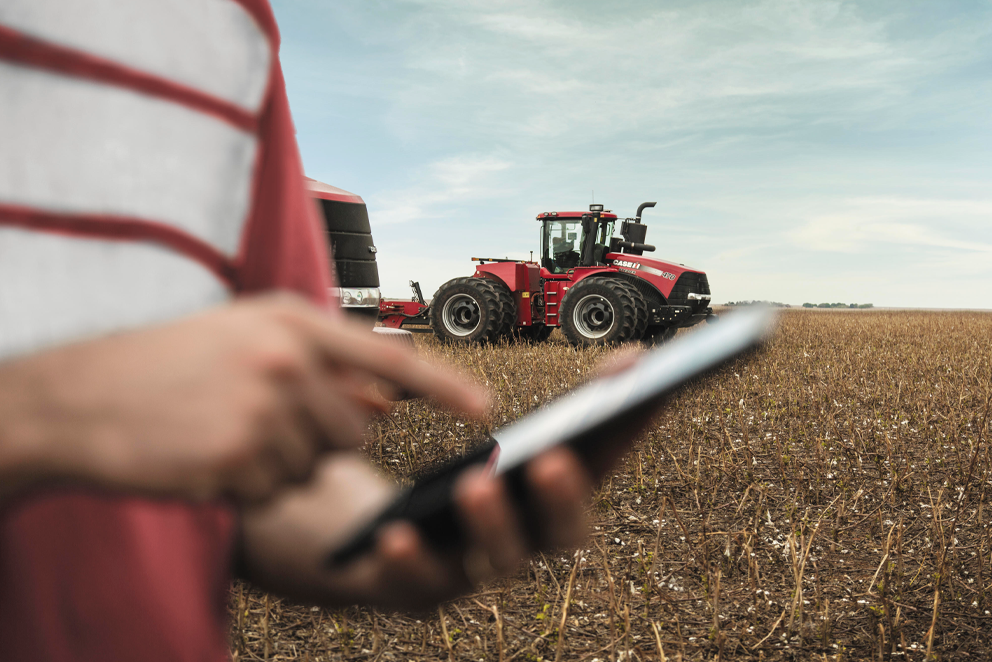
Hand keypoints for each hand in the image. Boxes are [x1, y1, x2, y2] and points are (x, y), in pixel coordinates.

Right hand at [0, 293, 487, 502]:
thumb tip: (389, 403)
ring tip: (225, 431)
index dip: (443, 385)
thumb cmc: (170, 363)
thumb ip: (325, 368)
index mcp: (291, 320)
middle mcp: (285, 358)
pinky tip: (210, 456)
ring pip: (315, 464)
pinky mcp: (238, 455)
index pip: (388, 356)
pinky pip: (278, 490)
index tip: (486, 409)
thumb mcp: (250, 342)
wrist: (83, 395)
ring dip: (279, 462)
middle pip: (353, 428)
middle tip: (256, 419)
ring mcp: (262, 406)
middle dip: (317, 437)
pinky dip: (251, 485)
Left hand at [239, 353, 662, 611]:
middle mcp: (522, 543)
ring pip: (499, 562)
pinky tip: (396, 531)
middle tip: (552, 458)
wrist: (368, 535)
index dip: (625, 434)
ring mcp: (473, 572)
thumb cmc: (447, 480)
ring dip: (494, 523)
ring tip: (477, 482)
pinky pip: (418, 585)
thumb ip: (548, 407)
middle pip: (563, 534)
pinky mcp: (416, 591)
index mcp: (545, 504)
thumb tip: (631, 359)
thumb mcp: (497, 436)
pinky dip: (411, 562)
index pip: (598, 469)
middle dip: (564, 498)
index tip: (646, 392)